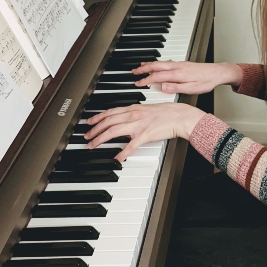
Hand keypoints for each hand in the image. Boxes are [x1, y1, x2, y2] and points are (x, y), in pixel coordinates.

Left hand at [84, 103, 205, 161]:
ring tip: (93, 145)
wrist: (180, 116)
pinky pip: (131, 145)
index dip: (97, 117)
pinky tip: (116, 158)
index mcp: (133, 108)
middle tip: (87, 136)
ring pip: (114, 131)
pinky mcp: (145, 135)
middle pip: (108, 122)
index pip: (110, 112)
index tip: (89, 122)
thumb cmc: (167, 112)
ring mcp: (138, 125)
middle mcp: (133, 115)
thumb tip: (124, 116)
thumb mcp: (146, 108)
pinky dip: (122, 152)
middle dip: (94, 129)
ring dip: (101, 138)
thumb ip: (134, 112)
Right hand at [132, 61, 241, 94]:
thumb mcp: (192, 89)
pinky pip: (165, 62)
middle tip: (133, 72)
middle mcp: (177, 67)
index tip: (138, 83)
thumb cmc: (207, 82)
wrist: (218, 72)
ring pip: (159, 62)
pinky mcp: (182, 63)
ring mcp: (179, 64)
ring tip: (139, 66)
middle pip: (155, 66)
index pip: (157, 77)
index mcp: (178, 74)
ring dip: (148, 64)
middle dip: (143, 69)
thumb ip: (176, 88)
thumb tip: (162, 86)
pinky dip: (156, 62)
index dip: (146, 80)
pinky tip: (155, 64)